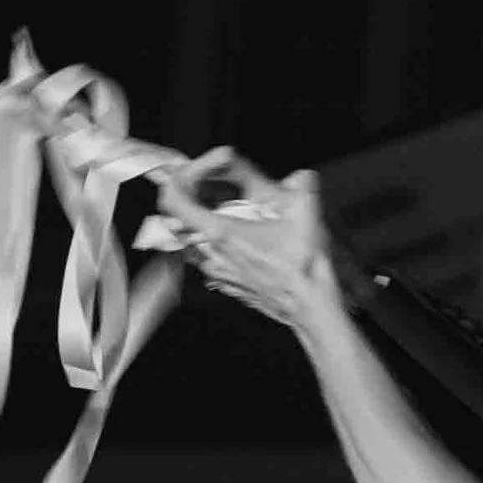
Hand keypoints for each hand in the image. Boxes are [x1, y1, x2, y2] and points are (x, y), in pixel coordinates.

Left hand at [154, 149, 341, 329]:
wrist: (309, 308)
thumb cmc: (303, 268)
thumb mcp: (306, 218)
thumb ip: (303, 188)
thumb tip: (301, 175)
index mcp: (221, 232)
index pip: (173, 200)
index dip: (178, 179)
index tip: (193, 174)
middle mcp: (211, 253)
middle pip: (177, 218)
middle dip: (193, 198)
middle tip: (212, 187)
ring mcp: (216, 271)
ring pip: (189, 240)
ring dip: (201, 223)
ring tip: (226, 213)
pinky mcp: (225, 284)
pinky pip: (205, 258)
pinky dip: (212, 244)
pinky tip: (239, 240)